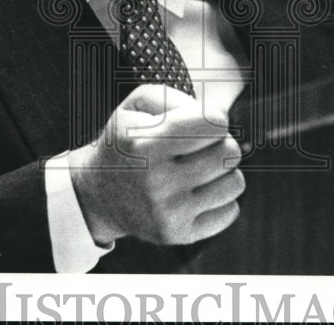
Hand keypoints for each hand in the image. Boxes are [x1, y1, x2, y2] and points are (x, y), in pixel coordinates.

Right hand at [67, 84, 244, 245]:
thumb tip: (214, 116)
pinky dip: (219, 199)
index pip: (215, 123)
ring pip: (235, 183)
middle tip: (200, 146)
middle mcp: (156, 181)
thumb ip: (174, 97)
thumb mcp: (134, 105)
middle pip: (229, 152)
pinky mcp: (178, 235)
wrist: (98, 194)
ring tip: (199, 168)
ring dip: (222, 172)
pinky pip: (230, 211)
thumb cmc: (124, 142)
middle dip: (219, 143)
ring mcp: (168, 213)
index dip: (213, 117)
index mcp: (144, 144)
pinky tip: (197, 192)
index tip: (199, 122)